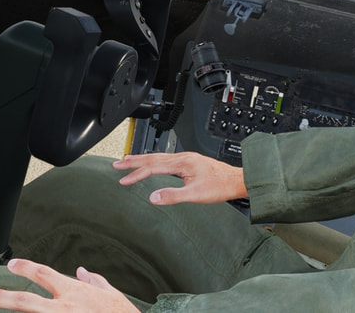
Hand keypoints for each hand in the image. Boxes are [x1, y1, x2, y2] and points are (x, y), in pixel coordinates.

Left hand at [0, 259, 138, 312]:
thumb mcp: (111, 294)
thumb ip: (95, 281)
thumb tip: (82, 271)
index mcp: (74, 292)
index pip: (44, 274)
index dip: (26, 267)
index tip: (12, 264)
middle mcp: (64, 307)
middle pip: (26, 300)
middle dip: (1, 297)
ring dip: (13, 312)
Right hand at [113, 151, 247, 204]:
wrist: (237, 180)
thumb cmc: (220, 186)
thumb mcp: (196, 195)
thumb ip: (173, 196)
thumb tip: (153, 197)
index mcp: (182, 163)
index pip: (153, 168)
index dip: (136, 175)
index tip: (123, 180)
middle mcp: (183, 158)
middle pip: (153, 158)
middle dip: (133, 161)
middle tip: (117, 164)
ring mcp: (187, 159)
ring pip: (159, 157)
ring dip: (142, 159)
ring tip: (128, 161)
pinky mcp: (190, 162)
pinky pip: (166, 159)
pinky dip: (154, 161)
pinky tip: (153, 164)